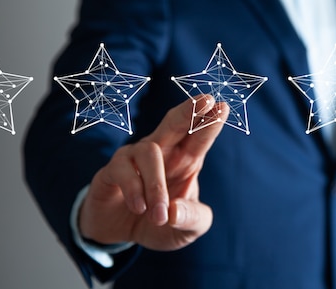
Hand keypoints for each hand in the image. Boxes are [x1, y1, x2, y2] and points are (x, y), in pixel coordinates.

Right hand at [78, 95, 228, 250]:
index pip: (199, 136)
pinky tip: (139, 208)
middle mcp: (162, 152)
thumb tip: (174, 211)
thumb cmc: (160, 223)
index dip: (210, 122)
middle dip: (190, 111)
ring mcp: (135, 158)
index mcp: (185, 160)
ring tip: (160, 216)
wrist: (120, 234)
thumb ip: (191, 219)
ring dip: (156, 185)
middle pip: (175, 123)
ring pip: (149, 151)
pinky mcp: (112, 170)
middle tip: (206, 100)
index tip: (223, 106)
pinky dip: (134, 189)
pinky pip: (123, 169)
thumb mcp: (186, 230)